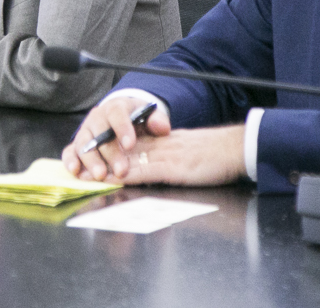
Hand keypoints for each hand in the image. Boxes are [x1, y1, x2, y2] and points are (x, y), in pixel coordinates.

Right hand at [62, 95, 172, 179]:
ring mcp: (85, 131)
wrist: (120, 119)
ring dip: (91, 160)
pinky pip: (69, 151)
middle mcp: (97, 118)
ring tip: (101, 175)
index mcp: (116, 108)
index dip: (122, 129)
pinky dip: (70, 161)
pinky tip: (76, 171)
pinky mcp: (77, 145)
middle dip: (110, 153)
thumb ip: (157, 121)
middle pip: (99, 133)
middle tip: (121, 170)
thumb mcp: (149, 116)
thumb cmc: (136, 120)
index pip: (117, 114)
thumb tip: (162, 128)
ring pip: (83, 144)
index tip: (130, 144)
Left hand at [101, 126, 247, 186]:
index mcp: (165, 140)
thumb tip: (157, 165)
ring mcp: (167, 156)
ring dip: (109, 168)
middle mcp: (161, 145)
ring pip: (131, 159)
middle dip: (103, 157)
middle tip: (82, 164)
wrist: (237, 149)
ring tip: (89, 174)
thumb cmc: (217, 154)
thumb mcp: (189, 151)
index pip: (133, 142)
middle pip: (126, 149)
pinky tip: (115, 179)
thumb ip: (171, 155)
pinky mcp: (175, 168)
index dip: (111, 147)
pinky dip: (128, 175)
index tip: (93, 153)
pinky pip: (147, 170)